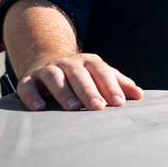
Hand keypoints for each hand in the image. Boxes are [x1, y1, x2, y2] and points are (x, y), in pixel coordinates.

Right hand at [16, 52, 142, 111]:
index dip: (111, 87)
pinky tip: (39, 108)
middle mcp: (68, 63)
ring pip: (55, 78)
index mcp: (89, 61)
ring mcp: (48, 69)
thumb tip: (140, 95)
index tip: (119, 103)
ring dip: (64, 92)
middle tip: (98, 108)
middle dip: (90, 91)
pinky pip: (28, 86)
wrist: (47, 58)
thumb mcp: (100, 74)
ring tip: (73, 108)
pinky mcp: (29, 78)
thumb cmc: (82, 73)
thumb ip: (118, 83)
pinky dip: (31, 96)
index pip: (102, 72)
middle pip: (80, 75)